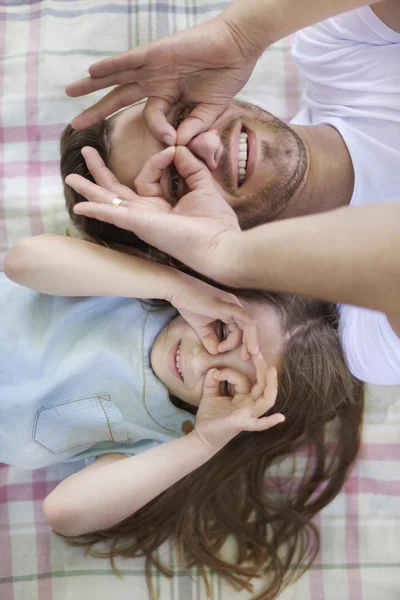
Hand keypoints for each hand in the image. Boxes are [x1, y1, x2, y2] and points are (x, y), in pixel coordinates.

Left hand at [65, 14, 260, 144]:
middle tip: (76, 124)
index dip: (158, 132)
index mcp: (169, 97)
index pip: (152, 119)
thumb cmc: (227, 76)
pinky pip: (129, 60)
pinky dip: (111, 65)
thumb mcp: (210, 110)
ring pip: (116, 78)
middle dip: (97, 111)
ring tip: (70, 92)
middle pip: (119, 99)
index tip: (171, 141)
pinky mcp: (156, 53)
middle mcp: (156, 82)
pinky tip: (92, 70)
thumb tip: (177, 144)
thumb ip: (194, 127)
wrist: (238, 47)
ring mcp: (153, 67)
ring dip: (92, 85)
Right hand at [70, 146, 242, 286]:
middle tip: (86, 152)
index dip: (157, 159)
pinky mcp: (139, 223)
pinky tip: (78, 206)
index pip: (147, 176)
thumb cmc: (216, 222)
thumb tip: (177, 147)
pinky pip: (113, 215)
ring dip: (89, 189)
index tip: (173, 149)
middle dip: (100, 172)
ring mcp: (140, 220)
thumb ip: (190, 167)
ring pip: (109, 201)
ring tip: (69, 177)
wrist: (220, 245)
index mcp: (160, 207)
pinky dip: (96, 210)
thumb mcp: (203, 186)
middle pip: (116, 191)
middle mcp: (146, 214)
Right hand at [167, 273, 258, 357]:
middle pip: (248, 329)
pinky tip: (254, 325)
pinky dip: (248, 320)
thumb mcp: (201, 327)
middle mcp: (235, 307)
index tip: (224, 352)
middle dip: (250, 345)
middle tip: (247, 358)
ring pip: (247, 325)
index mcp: (231, 312)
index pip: (241, 331)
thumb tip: (215, 353)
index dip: (238, 345)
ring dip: (249, 340)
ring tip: (246, 354)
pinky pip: (240, 313)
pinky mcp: (225, 304)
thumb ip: (209, 340)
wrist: (178, 290)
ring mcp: (231, 304)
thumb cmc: (189, 305)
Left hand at [193, 355, 284, 450]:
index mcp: (244, 398)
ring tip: (271, 370)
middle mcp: (250, 405)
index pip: (244, 380)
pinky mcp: (242, 424)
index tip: (215, 373)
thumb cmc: (210, 416)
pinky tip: (280, 417)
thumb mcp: (209, 393)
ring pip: (266, 400)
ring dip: (270, 385)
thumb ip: (212, 380)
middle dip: (262, 369)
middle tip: (258, 352)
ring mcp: (248, 415)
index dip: (229, 373)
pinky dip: (269, 421)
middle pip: (263, 386)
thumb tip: (215, 370)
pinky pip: (258, 424)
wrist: (202, 436)